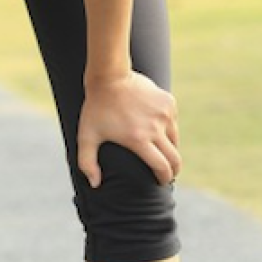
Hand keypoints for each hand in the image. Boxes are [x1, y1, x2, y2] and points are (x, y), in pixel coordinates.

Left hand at [77, 71, 180, 187]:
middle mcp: (156, 128)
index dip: (164, 178)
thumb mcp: (86, 136)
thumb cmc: (96, 108)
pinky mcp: (168, 102)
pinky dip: (168, 129)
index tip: (161, 183)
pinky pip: (173, 122)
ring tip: (162, 153)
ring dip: (170, 149)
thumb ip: (87, 163)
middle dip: (174, 170)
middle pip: (174, 157)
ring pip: (175, 139)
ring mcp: (164, 114)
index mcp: (138, 139)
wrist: (109, 76)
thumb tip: (95, 185)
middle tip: (169, 174)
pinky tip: (158, 130)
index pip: (161, 167)